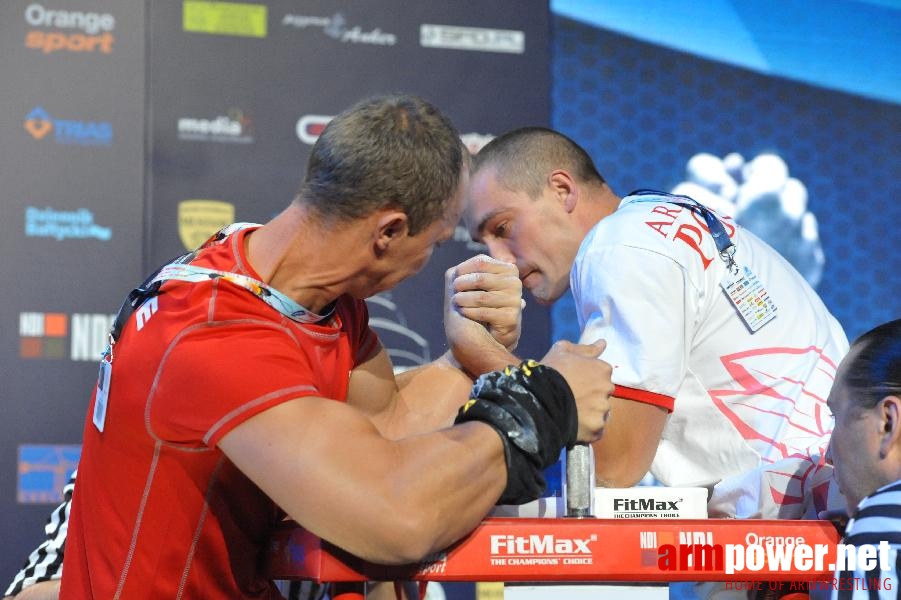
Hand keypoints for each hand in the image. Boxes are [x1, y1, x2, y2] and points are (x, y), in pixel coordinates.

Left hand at [444, 255, 520, 374]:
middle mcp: (515, 283)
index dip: (462, 270)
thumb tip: (456, 271)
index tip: (453, 280)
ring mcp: (515, 300)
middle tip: (454, 293)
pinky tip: (464, 313)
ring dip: (462, 300)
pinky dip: (469, 312)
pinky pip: (484, 312)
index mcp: (508, 269)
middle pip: (480, 278)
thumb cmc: (474, 306)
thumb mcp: (469, 284)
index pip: (481, 262)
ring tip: (456, 302)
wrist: (483, 336)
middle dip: (461, 285)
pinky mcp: (511, 317)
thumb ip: (464, 271)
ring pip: (481, 296)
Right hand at [540, 339, 612, 442]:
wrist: (538, 398)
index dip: (588, 378)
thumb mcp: (562, 351)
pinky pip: (596, 430)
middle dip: (592, 395)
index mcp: (602, 369)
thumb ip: (586, 348)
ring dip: (590, 412)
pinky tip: (574, 425)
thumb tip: (603, 343)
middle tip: (573, 398)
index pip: (602, 374)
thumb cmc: (551, 370)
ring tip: (572, 413)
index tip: (575, 382)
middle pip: (603, 393)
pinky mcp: (597, 428)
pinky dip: (588, 428)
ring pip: (600, 412)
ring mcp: (603, 410)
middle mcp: (607, 389)